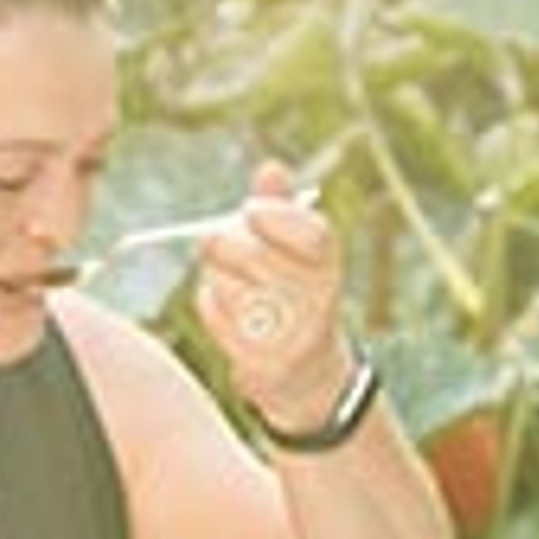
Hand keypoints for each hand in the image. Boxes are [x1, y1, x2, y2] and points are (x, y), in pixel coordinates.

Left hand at [193, 157, 350, 431]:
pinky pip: (219, 320)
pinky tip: (223, 308)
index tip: (248, 208)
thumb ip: (280, 209)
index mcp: (328, 267)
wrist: (305, 371)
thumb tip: (271, 168)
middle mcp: (320, 302)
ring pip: (231, 289)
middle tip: (211, 238)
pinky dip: (211, 307)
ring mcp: (294, 336)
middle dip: (225, 244)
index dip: (276, 215)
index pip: (312, 234)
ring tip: (227, 281)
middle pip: (258, 259)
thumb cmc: (292, 295)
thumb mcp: (294, 251)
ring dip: (217, 278)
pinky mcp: (266, 364)